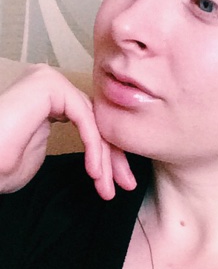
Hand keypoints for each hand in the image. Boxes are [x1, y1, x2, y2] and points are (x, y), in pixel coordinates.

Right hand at [0, 64, 135, 198]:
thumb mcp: (40, 155)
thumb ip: (73, 141)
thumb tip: (102, 145)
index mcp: (47, 99)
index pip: (90, 123)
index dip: (107, 153)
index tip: (118, 182)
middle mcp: (49, 85)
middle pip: (95, 120)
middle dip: (113, 156)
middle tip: (125, 184)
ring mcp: (48, 82)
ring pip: (93, 121)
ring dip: (105, 157)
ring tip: (108, 187)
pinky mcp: (48, 85)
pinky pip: (84, 118)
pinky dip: (93, 146)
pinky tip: (95, 171)